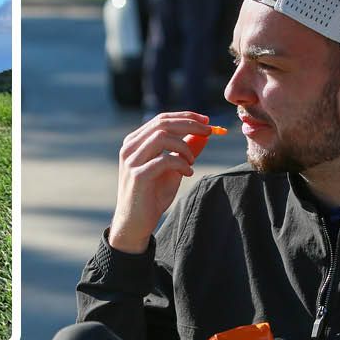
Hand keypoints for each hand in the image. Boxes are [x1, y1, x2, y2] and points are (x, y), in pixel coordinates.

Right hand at [109, 111, 213, 253]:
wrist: (136, 223)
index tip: (206, 121)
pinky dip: (181, 163)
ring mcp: (132, 160)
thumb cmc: (152, 195)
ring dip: (184, 146)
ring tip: (192, 161)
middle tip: (209, 131)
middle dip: (190, 124)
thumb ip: (185, 151)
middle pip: (163, 123)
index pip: (162, 119)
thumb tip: (204, 135)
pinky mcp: (138, 175)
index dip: (186, 116)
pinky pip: (164, 160)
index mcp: (135, 142)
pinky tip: (188, 173)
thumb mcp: (172, 169)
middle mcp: (130, 147)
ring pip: (162, 137)